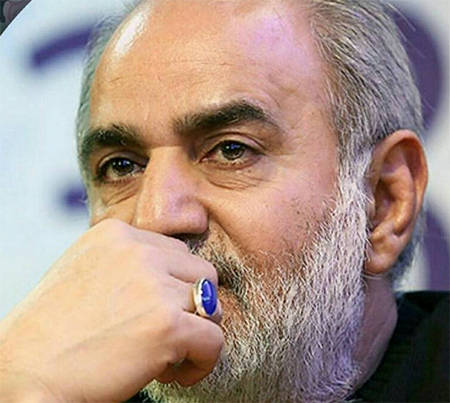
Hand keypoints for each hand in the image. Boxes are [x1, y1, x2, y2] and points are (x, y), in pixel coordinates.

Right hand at [0, 219, 222, 401]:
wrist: (24, 372)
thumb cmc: (54, 329)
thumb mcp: (86, 269)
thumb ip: (128, 262)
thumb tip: (174, 273)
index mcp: (117, 234)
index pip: (175, 252)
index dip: (173, 286)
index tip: (155, 313)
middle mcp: (138, 251)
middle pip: (200, 272)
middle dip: (190, 305)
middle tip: (167, 334)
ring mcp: (154, 286)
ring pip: (212, 304)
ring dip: (197, 332)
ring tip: (170, 357)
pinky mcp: (166, 325)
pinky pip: (213, 339)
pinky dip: (203, 361)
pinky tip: (175, 374)